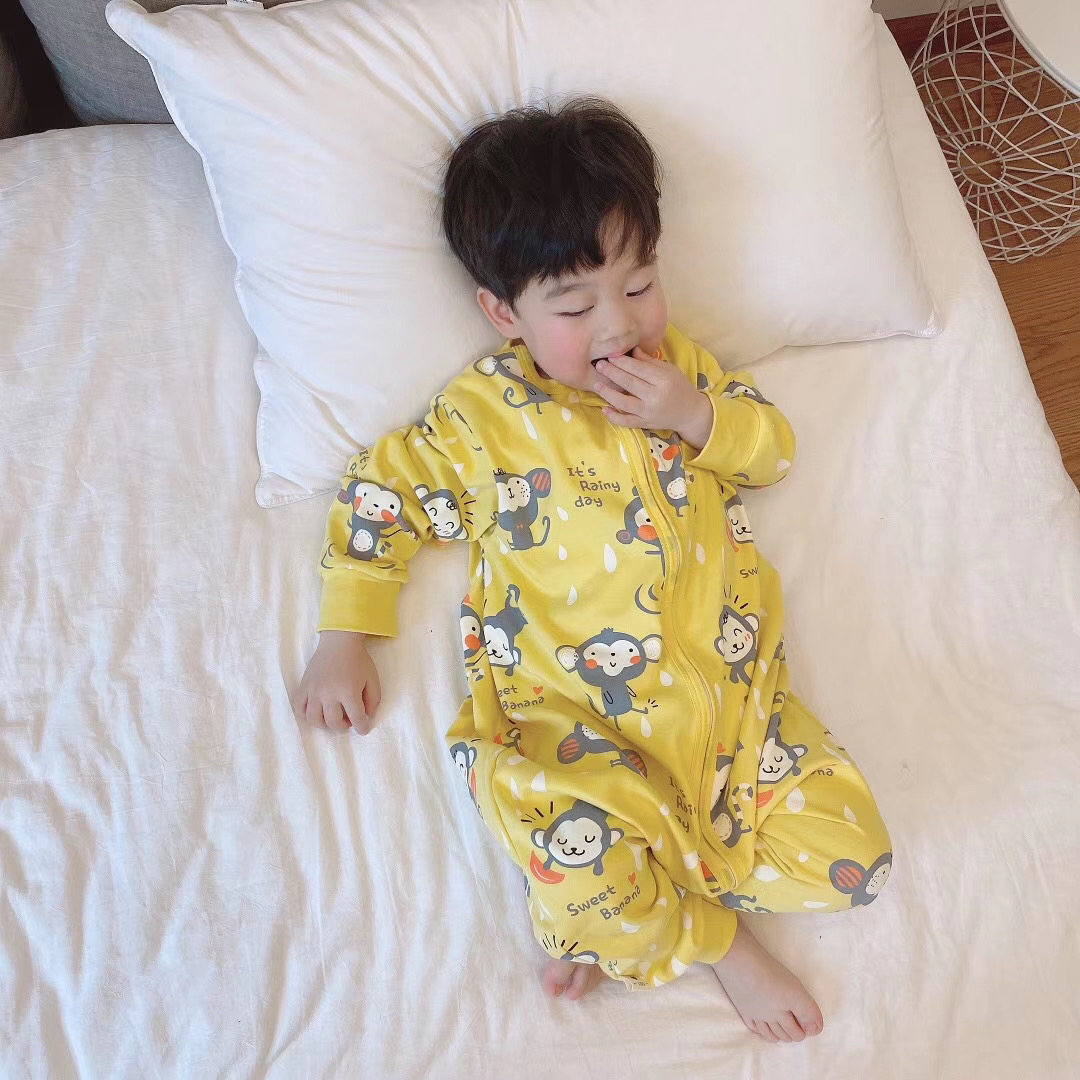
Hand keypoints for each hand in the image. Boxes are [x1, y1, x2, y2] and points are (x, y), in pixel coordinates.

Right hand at [291, 630, 381, 734]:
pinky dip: (306, 714)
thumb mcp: (373, 679)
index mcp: (348, 691)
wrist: (339, 641)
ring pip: (313, 719)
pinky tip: (317, 710)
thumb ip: (373, 701)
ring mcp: (314, 690)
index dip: (362, 727)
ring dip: (324, 724)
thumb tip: (367, 717)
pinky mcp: (304, 686)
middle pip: (333, 723)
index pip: (356, 719)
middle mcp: (329, 693)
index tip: (363, 729)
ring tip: (332, 717)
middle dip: (343, 727)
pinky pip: (299, 707)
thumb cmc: (358, 660)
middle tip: (348, 720)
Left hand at [592, 347, 713, 447]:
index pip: (638, 369)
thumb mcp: (669, 370)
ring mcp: (649, 412)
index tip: (610, 355)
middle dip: (612, 373)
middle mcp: (655, 396)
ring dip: (608, 393)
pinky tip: (604, 409)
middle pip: (629, 383)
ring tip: (596, 385)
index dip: (622, 362)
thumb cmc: (679, 387)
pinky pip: (626, 421)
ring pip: (624, 402)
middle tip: (599, 365)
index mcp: (663, 380)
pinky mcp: (645, 424)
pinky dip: (614, 417)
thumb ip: (649, 361)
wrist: (690, 412)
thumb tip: (631, 350)